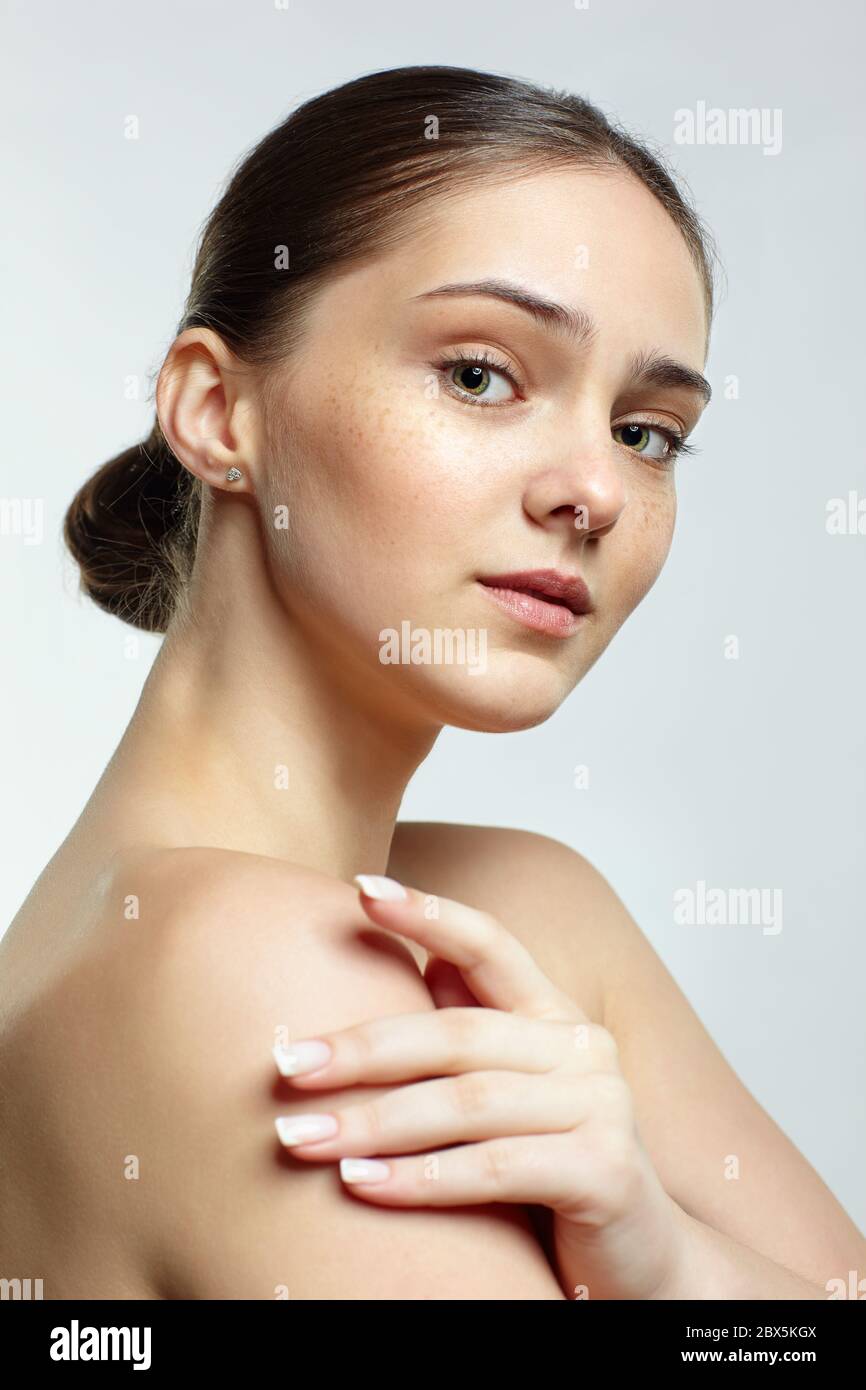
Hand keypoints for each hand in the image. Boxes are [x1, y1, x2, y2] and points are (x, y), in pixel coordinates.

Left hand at [272, 874, 684, 1299]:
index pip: (491, 944)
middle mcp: (582, 1049)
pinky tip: (360, 1184)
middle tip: (285, 1066)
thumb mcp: (512, 1091)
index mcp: (554, 1017)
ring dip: (374, 1121)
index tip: (360, 890)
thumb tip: (419, 962)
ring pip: (467, 1103)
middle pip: (457, 1033)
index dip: (429, 913)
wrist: (644, 1262)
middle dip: (362, 1049)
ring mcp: (601, 1107)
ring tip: (302, 1137)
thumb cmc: (555, 1169)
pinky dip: (421, 1178)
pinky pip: (494, 1169)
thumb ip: (473, 1030)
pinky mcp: (603, 1172)